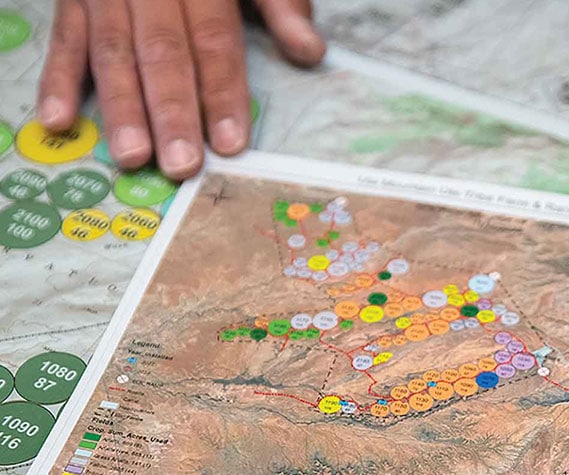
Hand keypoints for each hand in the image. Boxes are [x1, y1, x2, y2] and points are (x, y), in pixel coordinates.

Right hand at [37, 0, 325, 179]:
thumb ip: (281, 5)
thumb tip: (310, 51)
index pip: (214, 40)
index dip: (222, 91)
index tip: (230, 142)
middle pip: (161, 52)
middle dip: (171, 111)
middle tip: (180, 164)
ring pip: (111, 50)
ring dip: (120, 107)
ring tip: (132, 156)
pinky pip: (63, 38)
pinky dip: (57, 80)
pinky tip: (61, 121)